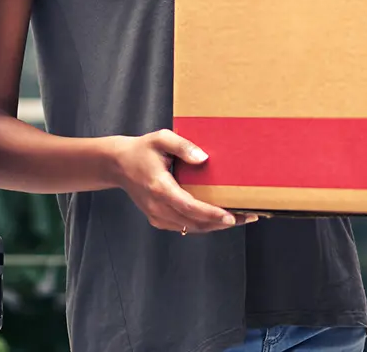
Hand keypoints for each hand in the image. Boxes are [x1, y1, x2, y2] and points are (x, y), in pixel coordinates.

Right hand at [109, 130, 254, 233]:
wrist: (118, 164)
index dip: (211, 214)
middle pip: (194, 222)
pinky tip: (219, 219)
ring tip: (240, 218)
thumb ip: (183, 146)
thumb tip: (203, 158)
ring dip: (215, 225)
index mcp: (160, 188)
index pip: (189, 207)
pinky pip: (183, 226)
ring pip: (190, 228)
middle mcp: (158, 207)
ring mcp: (156, 215)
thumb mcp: (162, 139)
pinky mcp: (157, 218)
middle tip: (249, 216)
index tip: (231, 217)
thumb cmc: (143, 149)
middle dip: (222, 222)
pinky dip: (202, 224)